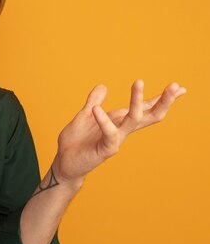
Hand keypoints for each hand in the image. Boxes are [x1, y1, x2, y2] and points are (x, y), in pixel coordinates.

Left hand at [53, 80, 186, 184]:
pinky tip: (96, 109)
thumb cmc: (76, 141)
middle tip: (176, 86)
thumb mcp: (85, 116)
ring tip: (138, 81)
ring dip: (137, 100)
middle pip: (149, 114)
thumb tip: (103, 86)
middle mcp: (122, 130)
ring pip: (134, 119)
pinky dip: (103, 120)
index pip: (144, 108)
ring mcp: (116, 139)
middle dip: (163, 100)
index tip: (179, 87)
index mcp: (119, 121)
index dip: (160, 98)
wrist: (64, 162)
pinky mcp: (106, 149)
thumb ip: (94, 101)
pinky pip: (109, 133)